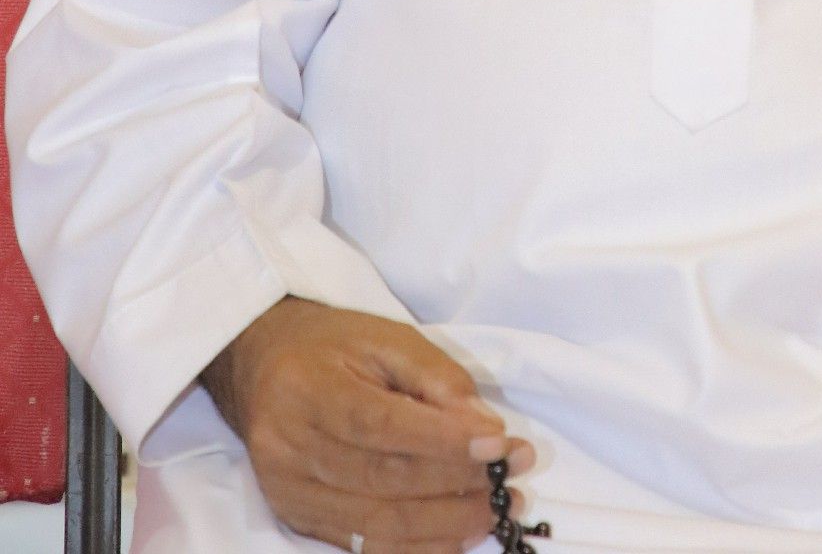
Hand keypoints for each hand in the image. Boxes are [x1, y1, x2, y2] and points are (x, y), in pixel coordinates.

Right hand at [201, 296, 535, 552]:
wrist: (262, 363)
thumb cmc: (331, 345)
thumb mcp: (385, 337)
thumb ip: (435, 376)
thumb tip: (482, 425)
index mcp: (309, 389)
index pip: (381, 424)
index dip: (443, 440)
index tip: (499, 443)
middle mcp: (290, 448)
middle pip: (382, 479)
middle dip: (457, 484)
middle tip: (511, 479)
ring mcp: (290, 491)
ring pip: (376, 523)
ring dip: (445, 524)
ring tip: (495, 511)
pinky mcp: (298, 518)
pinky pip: (363, 545)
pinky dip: (416, 547)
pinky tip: (457, 536)